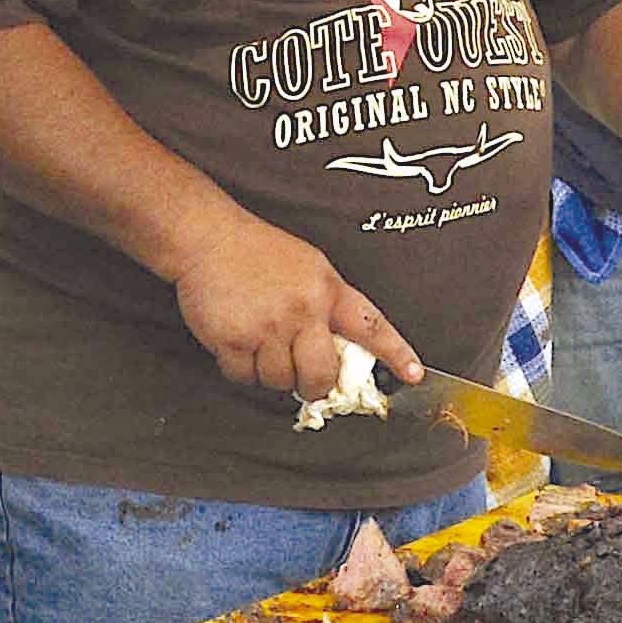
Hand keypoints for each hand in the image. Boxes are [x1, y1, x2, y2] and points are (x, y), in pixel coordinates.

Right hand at [171, 209, 418, 403]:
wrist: (207, 237)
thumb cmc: (257, 251)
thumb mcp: (308, 266)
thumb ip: (327, 303)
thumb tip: (339, 349)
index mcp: (326, 290)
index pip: (370, 327)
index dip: (395, 353)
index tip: (414, 374)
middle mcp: (302, 310)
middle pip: (321, 374)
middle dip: (314, 385)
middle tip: (305, 380)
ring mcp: (268, 327)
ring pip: (281, 381)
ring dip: (271, 373)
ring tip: (260, 344)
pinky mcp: (234, 340)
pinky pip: (246, 378)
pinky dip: (241, 370)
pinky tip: (237, 344)